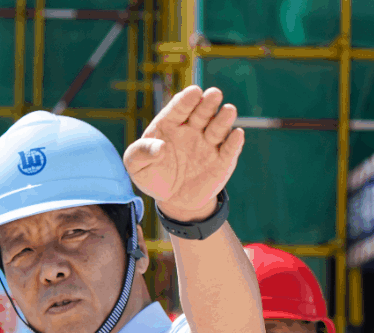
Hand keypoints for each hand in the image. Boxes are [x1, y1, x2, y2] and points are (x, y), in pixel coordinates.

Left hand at [123, 85, 242, 221]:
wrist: (173, 200)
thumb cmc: (153, 176)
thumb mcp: (136, 166)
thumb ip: (141, 154)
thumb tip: (159, 148)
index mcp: (170, 124)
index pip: (179, 108)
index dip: (186, 100)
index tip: (193, 92)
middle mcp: (193, 129)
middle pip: (202, 112)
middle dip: (208, 103)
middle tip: (214, 94)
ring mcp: (209, 143)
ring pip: (219, 127)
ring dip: (224, 118)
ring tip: (228, 110)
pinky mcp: (223, 160)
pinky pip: (229, 149)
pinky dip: (234, 142)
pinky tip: (237, 135)